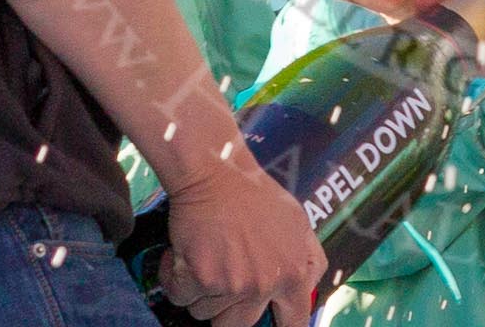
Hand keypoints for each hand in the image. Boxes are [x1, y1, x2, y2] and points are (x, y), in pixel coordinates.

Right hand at [161, 154, 325, 325]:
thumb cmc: (256, 195)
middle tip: (219, 280)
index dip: (281, 326)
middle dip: (224, 308)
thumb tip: (309, 288)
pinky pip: (179, 296)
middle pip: (236, 326)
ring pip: (204, 311)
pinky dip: (174, 278)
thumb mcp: (298, 223)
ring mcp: (231, 284)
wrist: (217, 173)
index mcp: (292, 274)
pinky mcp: (198, 278)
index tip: (270, 324)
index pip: (294, 322)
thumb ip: (308, 259)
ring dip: (199, 290)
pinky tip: (181, 254)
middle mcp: (263, 285)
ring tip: (204, 255)